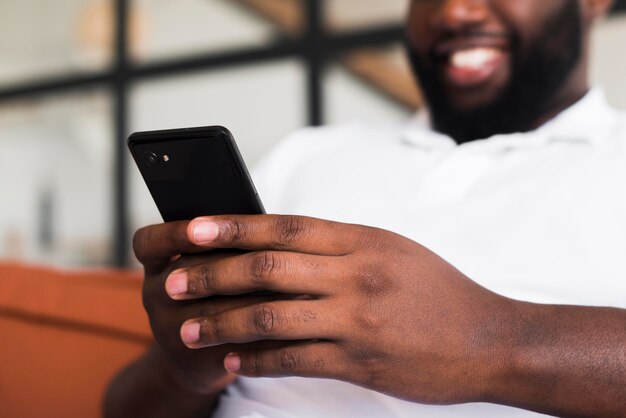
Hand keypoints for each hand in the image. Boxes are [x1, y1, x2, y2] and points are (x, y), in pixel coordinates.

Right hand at [133, 222, 293, 394]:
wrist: (198, 355)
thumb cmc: (214, 290)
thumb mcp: (206, 262)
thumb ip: (226, 243)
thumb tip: (266, 225)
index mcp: (156, 264)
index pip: (148, 243)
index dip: (175, 233)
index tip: (200, 226)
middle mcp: (155, 296)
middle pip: (191, 274)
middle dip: (237, 263)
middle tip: (279, 253)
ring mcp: (172, 332)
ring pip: (216, 312)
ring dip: (261, 298)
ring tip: (301, 286)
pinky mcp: (198, 361)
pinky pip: (236, 345)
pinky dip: (268, 333)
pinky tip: (297, 322)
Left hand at [160, 214, 514, 403]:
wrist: (488, 338)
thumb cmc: (438, 289)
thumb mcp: (391, 249)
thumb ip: (339, 243)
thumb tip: (283, 240)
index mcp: (361, 240)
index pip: (284, 226)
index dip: (234, 226)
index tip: (194, 227)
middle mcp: (354, 275)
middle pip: (267, 269)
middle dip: (212, 274)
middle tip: (173, 280)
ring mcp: (356, 320)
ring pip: (271, 317)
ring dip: (222, 323)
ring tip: (189, 329)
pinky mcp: (359, 361)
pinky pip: (293, 360)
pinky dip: (256, 361)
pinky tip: (232, 363)